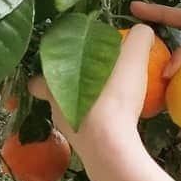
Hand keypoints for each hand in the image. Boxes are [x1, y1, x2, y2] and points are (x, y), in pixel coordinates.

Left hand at [27, 24, 152, 175]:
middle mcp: (55, 109)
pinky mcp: (84, 149)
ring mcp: (68, 132)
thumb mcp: (131, 59)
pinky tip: (116, 125)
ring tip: (106, 106)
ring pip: (69, 118)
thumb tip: (142, 30)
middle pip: (51, 99)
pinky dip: (97, 130)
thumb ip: (137, 39)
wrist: (111, 145)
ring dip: (82, 112)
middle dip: (64, 93)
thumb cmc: (112, 97)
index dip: (48, 73)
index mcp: (55, 83)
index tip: (65, 69)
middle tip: (86, 88)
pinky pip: (87, 135)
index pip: (38, 77)